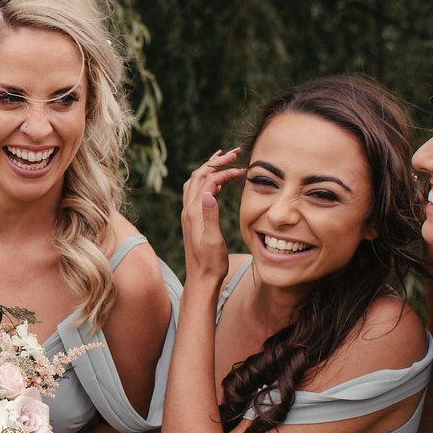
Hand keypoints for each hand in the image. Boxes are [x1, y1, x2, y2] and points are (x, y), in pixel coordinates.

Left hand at [180, 148, 244, 290]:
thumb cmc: (211, 263)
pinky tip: (218, 184)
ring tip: (224, 159)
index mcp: (194, 212)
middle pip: (199, 175)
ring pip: (196, 182)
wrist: (201, 279)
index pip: (208, 180)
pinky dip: (207, 181)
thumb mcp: (213, 241)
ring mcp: (189, 214)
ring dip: (209, 168)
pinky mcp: (192, 219)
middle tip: (234, 153)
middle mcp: (188, 210)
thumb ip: (210, 216)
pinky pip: (196, 192)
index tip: (243, 169)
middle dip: (216, 161)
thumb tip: (209, 193)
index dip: (225, 171)